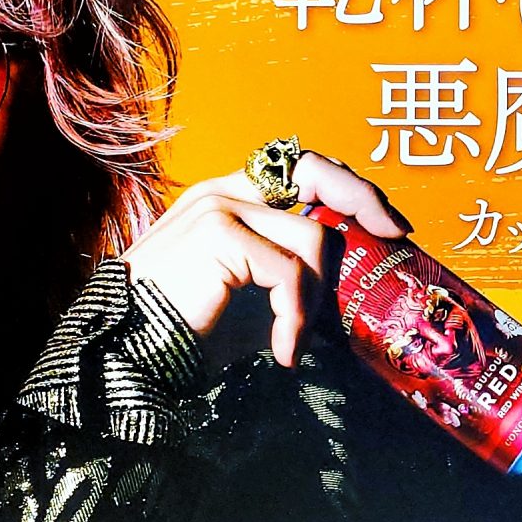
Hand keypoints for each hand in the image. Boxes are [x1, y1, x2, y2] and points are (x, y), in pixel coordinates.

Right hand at [120, 149, 408, 367]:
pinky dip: (294, 316)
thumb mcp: (248, 299)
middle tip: (393, 236)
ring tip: (295, 339)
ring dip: (316, 297)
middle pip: (315, 171)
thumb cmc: (183, 331)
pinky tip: (284, 350)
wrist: (128, 353)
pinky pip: (289, 273)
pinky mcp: (218, 233)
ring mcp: (219, 206)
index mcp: (228, 197)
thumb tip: (342, 294)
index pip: (300, 168)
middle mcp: (224, 190)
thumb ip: (288, 281)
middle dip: (362, 200)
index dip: (349, 187)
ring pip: (311, 237)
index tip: (386, 221)